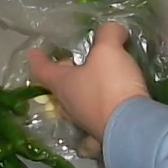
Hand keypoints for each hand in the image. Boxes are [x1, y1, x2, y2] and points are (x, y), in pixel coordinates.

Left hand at [26, 21, 149, 139]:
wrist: (132, 128)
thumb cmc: (111, 85)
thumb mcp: (109, 50)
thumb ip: (108, 34)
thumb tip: (112, 29)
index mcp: (63, 84)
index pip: (43, 69)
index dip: (39, 58)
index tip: (34, 51)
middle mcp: (69, 106)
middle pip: (60, 88)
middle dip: (64, 75)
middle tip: (74, 63)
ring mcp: (84, 124)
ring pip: (75, 108)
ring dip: (81, 96)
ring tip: (93, 85)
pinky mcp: (102, 137)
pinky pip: (93, 129)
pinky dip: (93, 125)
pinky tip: (98, 122)